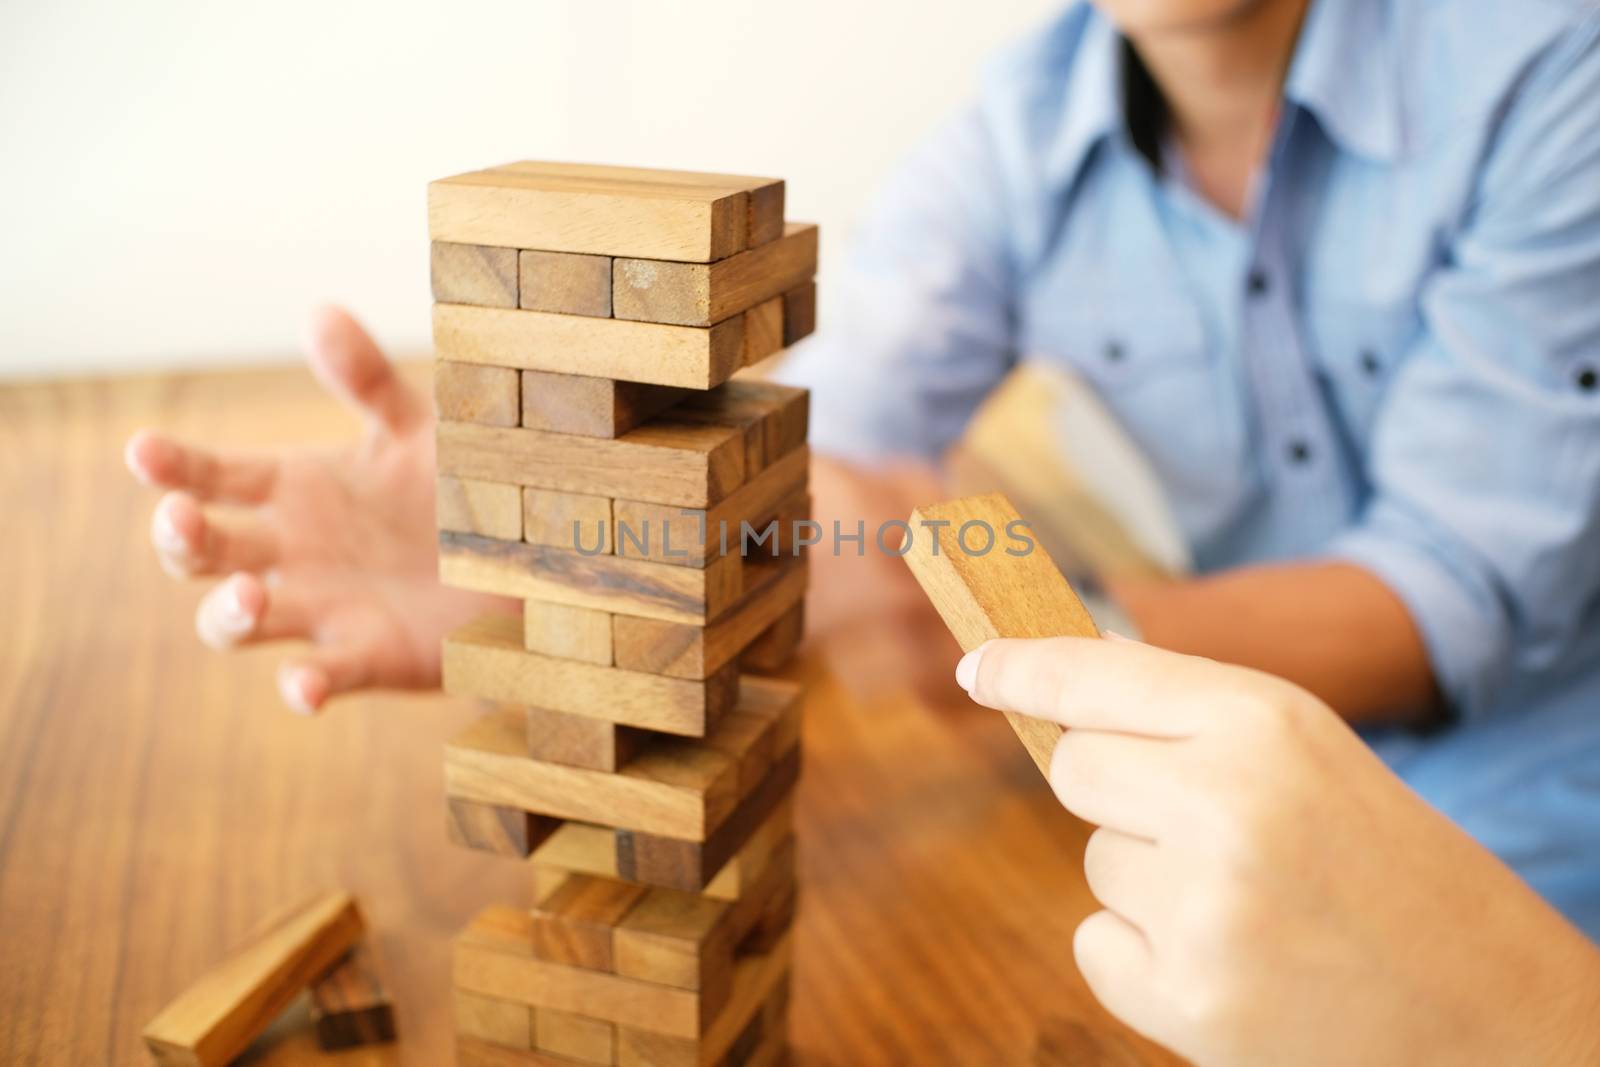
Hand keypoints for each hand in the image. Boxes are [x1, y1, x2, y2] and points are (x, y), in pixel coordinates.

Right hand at [124, 306, 513, 714]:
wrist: (520, 559)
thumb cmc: (452, 488)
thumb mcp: (416, 430)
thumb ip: (369, 380)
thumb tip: (321, 310)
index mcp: (293, 489)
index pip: (212, 476)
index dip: (174, 465)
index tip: (142, 450)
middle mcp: (290, 552)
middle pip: (203, 552)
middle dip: (180, 537)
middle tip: (181, 517)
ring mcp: (320, 608)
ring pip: (236, 622)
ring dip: (228, 613)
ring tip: (249, 595)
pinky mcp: (365, 656)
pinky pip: (322, 676)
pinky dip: (306, 685)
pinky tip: (303, 689)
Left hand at [958, 637, 1599, 1066]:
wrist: (1490, 1014)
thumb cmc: (1386, 868)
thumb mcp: (1305, 754)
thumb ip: (1185, 715)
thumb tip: (1047, 688)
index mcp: (1265, 721)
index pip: (1093, 675)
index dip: (1023, 670)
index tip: (978, 668)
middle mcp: (1228, 803)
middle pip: (1076, 769)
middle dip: (1120, 794)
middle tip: (1212, 831)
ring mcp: (1205, 908)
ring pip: (1094, 861)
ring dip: (1149, 882)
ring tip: (1251, 907)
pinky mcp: (1190, 1000)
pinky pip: (1095, 944)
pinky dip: (1142, 958)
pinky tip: (1231, 965)